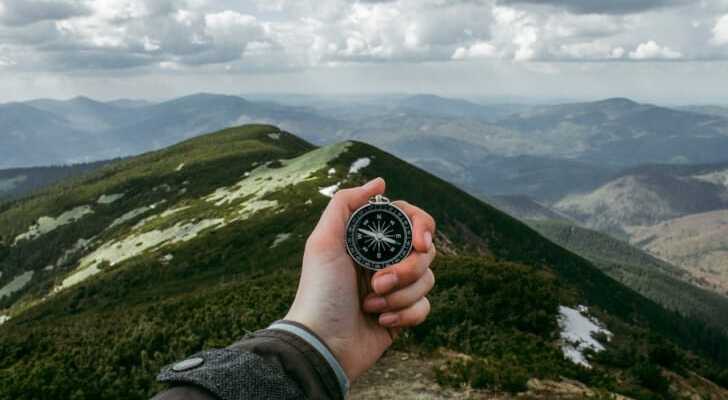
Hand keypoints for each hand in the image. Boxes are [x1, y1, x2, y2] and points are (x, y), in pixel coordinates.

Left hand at [284, 177, 436, 380]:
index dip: (422, 228)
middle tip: (378, 283)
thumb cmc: (319, 291)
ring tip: (371, 305)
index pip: (411, 220)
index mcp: (369, 240)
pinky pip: (425, 307)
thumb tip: (381, 182)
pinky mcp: (402, 315)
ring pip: (428, 279)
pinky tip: (381, 321)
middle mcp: (385, 260)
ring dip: (400, 295)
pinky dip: (406, 315)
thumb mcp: (323, 241)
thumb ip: (346, 203)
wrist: (322, 343)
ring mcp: (395, 288)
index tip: (419, 243)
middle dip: (406, 270)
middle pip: (425, 251)